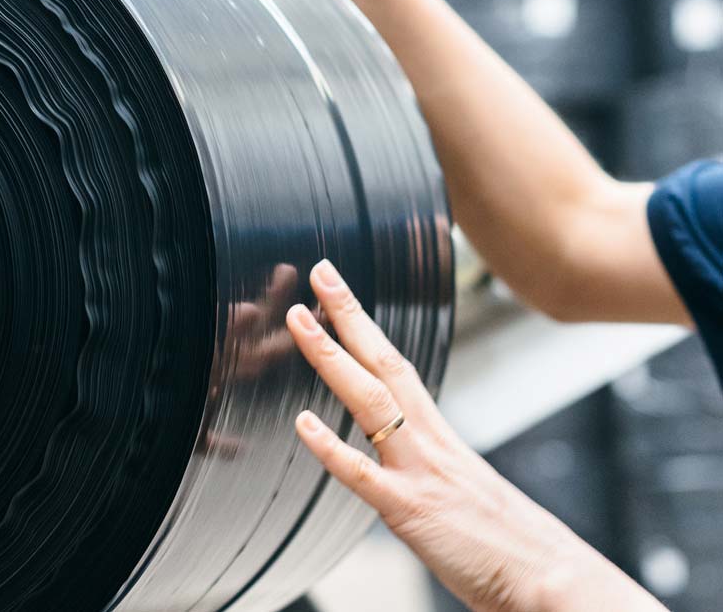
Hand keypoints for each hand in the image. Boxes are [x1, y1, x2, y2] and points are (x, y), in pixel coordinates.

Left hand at [287, 260, 664, 611]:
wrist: (552, 579)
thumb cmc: (507, 545)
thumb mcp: (461, 491)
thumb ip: (425, 468)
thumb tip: (396, 460)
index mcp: (440, 437)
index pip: (396, 366)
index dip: (364, 326)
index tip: (337, 292)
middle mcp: (430, 443)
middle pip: (384, 363)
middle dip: (348, 315)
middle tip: (320, 272)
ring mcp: (420, 472)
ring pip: (369, 401)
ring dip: (330, 356)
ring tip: (299, 319)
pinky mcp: (410, 511)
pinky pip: (362, 475)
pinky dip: (330, 447)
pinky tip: (302, 422)